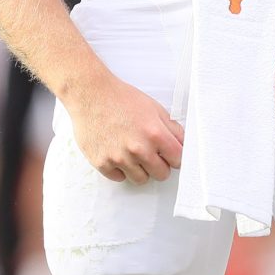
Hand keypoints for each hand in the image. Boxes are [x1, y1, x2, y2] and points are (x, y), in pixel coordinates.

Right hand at [62, 72, 184, 183]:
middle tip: (151, 154)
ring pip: (141, 180)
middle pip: (161, 174)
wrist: (91, 94)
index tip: (170, 156)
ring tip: (133, 154)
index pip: (178, 160)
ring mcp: (119, 158)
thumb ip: (172, 129)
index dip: (175, 157)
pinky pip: (119, 178)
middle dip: (159, 165)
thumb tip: (183, 145)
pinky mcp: (102, 163)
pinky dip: (120, 170)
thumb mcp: (154, 108)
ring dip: (140, 170)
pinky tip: (118, 154)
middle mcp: (138, 149)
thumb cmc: (121, 98)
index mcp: (155, 134)